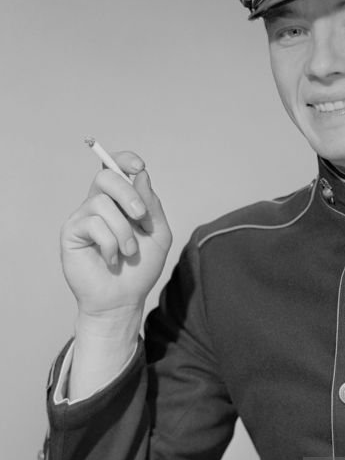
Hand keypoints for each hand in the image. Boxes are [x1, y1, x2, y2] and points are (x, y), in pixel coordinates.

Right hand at [61, 151, 172, 320]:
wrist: (123, 299)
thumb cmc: (140, 269)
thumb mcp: (158, 235)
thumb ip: (152, 205)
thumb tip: (141, 175)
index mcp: (120, 202)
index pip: (115, 170)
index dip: (124, 160)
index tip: (138, 166)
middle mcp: (99, 205)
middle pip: (106, 178)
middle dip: (128, 194)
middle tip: (141, 217)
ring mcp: (83, 218)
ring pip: (103, 203)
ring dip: (124, 231)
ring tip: (129, 253)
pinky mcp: (71, 232)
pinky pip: (93, 224)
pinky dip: (110, 244)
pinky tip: (111, 260)